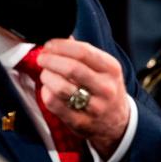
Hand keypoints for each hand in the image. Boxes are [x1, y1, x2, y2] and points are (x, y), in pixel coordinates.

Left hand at [35, 39, 129, 158]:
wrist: (118, 122)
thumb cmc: (106, 89)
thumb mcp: (105, 69)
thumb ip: (84, 53)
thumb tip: (59, 38)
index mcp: (112, 69)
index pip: (83, 51)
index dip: (61, 46)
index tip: (49, 45)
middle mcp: (106, 88)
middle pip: (71, 68)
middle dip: (50, 60)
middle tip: (42, 58)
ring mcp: (94, 107)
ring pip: (61, 87)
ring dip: (46, 77)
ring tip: (45, 74)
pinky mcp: (80, 122)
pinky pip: (55, 104)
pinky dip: (46, 93)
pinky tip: (48, 89)